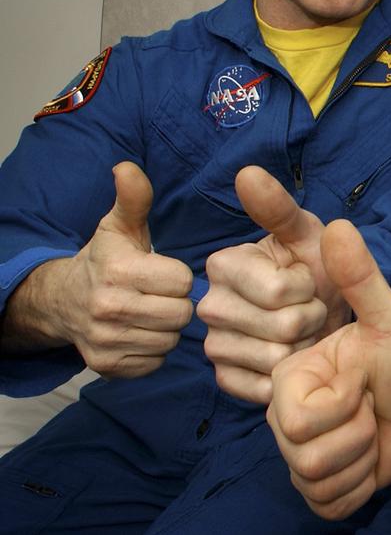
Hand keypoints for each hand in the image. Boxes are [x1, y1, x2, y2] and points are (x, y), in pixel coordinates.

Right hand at [2, 162, 192, 377]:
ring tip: (151, 312)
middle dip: (177, 303)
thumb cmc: (106, 259)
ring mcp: (106, 341)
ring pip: (171, 340)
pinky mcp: (107, 367)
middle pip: (180, 314)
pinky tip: (141, 332)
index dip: (178, 276)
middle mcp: (108, 309)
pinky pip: (155, 362)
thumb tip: (127, 167)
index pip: (182, 281)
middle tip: (160, 295)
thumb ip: (133, 198)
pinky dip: (153, 350)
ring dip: (167, 328)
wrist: (64, 300)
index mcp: (118, 272)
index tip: (163, 272)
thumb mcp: (119, 226)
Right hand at [199, 166, 344, 403]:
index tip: (307, 278)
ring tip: (303, 333)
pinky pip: (264, 387)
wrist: (334, 326)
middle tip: (310, 308)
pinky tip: (292, 361)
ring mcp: (214, 345)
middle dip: (311, 317)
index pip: (277, 290)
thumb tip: (247, 172)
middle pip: (281, 326)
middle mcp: (209, 305)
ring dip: (305, 348)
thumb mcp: (310, 237)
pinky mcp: (225, 380)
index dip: (308, 287)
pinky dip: (290, 377)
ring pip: (277, 359)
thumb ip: (280, 208)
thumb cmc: (321, 274)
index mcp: (223, 265)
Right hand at [267, 219, 390, 519]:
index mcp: (291, 376)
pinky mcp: (317, 488)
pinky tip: (373, 459)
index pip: (294, 417)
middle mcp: (283, 415)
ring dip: (364, 459)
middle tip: (372, 410)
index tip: (363, 383)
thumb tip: (337, 225)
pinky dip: (363, 486)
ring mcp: (297, 454)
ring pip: (317, 480)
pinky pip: (330, 504)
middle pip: (302, 454)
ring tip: (374, 431)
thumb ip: (362, 277)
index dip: (344, 405)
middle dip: (359, 435)